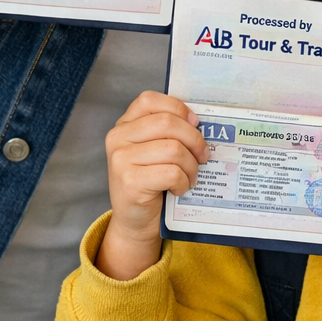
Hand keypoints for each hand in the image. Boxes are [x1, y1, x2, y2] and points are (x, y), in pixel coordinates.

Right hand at [97, 91, 209, 280]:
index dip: (178, 108)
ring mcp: (120, 160)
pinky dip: (183, 182)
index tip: (195, 123)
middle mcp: (117, 138)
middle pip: (168, 123)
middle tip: (203, 156)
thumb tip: (201, 121)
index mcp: (124, 125)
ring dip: (191, 165)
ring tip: (191, 176)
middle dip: (194, 139)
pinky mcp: (129, 182)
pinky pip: (171, 173)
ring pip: (173, 149)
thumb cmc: (151, 180)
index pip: (149, 100)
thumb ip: (168, 131)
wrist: (135, 220)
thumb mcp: (155, 149)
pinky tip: (178, 188)